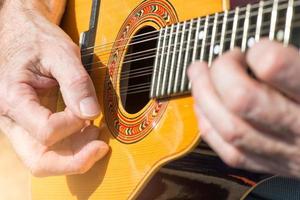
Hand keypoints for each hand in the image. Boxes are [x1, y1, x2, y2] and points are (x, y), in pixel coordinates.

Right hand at [0, 1, 107, 175]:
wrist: (20, 32)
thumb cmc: (36, 39)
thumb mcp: (60, 53)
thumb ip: (76, 83)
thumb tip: (91, 113)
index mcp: (12, 98)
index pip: (46, 131)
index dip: (74, 124)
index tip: (89, 109)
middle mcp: (10, 118)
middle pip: (39, 160)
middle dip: (74, 161)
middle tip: (101, 147)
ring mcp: (19, 124)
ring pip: (44, 158)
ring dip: (74, 155)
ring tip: (97, 136)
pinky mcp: (30, 123)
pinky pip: (48, 146)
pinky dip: (70, 145)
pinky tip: (86, 131)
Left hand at [188, 39, 299, 176]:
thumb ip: (292, 65)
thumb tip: (256, 52)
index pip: (276, 69)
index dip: (257, 52)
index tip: (254, 48)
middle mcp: (299, 127)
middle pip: (242, 100)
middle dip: (218, 73)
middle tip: (213, 61)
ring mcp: (282, 151)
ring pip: (230, 129)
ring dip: (203, 97)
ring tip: (198, 76)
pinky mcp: (268, 164)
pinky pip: (229, 151)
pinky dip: (207, 125)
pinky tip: (203, 106)